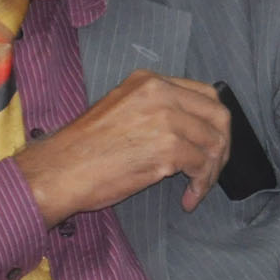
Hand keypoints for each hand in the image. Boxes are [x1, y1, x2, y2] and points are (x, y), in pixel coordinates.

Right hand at [13, 69, 230, 223]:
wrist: (57, 171)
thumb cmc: (82, 149)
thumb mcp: (119, 109)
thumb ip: (154, 109)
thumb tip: (189, 125)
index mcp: (148, 81)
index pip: (204, 93)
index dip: (213, 121)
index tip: (211, 141)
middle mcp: (160, 93)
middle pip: (218, 114)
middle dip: (222, 144)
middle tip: (213, 167)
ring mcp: (166, 119)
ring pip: (213, 143)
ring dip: (211, 170)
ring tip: (198, 187)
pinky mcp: (168, 148)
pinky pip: (201, 167)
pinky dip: (200, 185)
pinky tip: (188, 198)